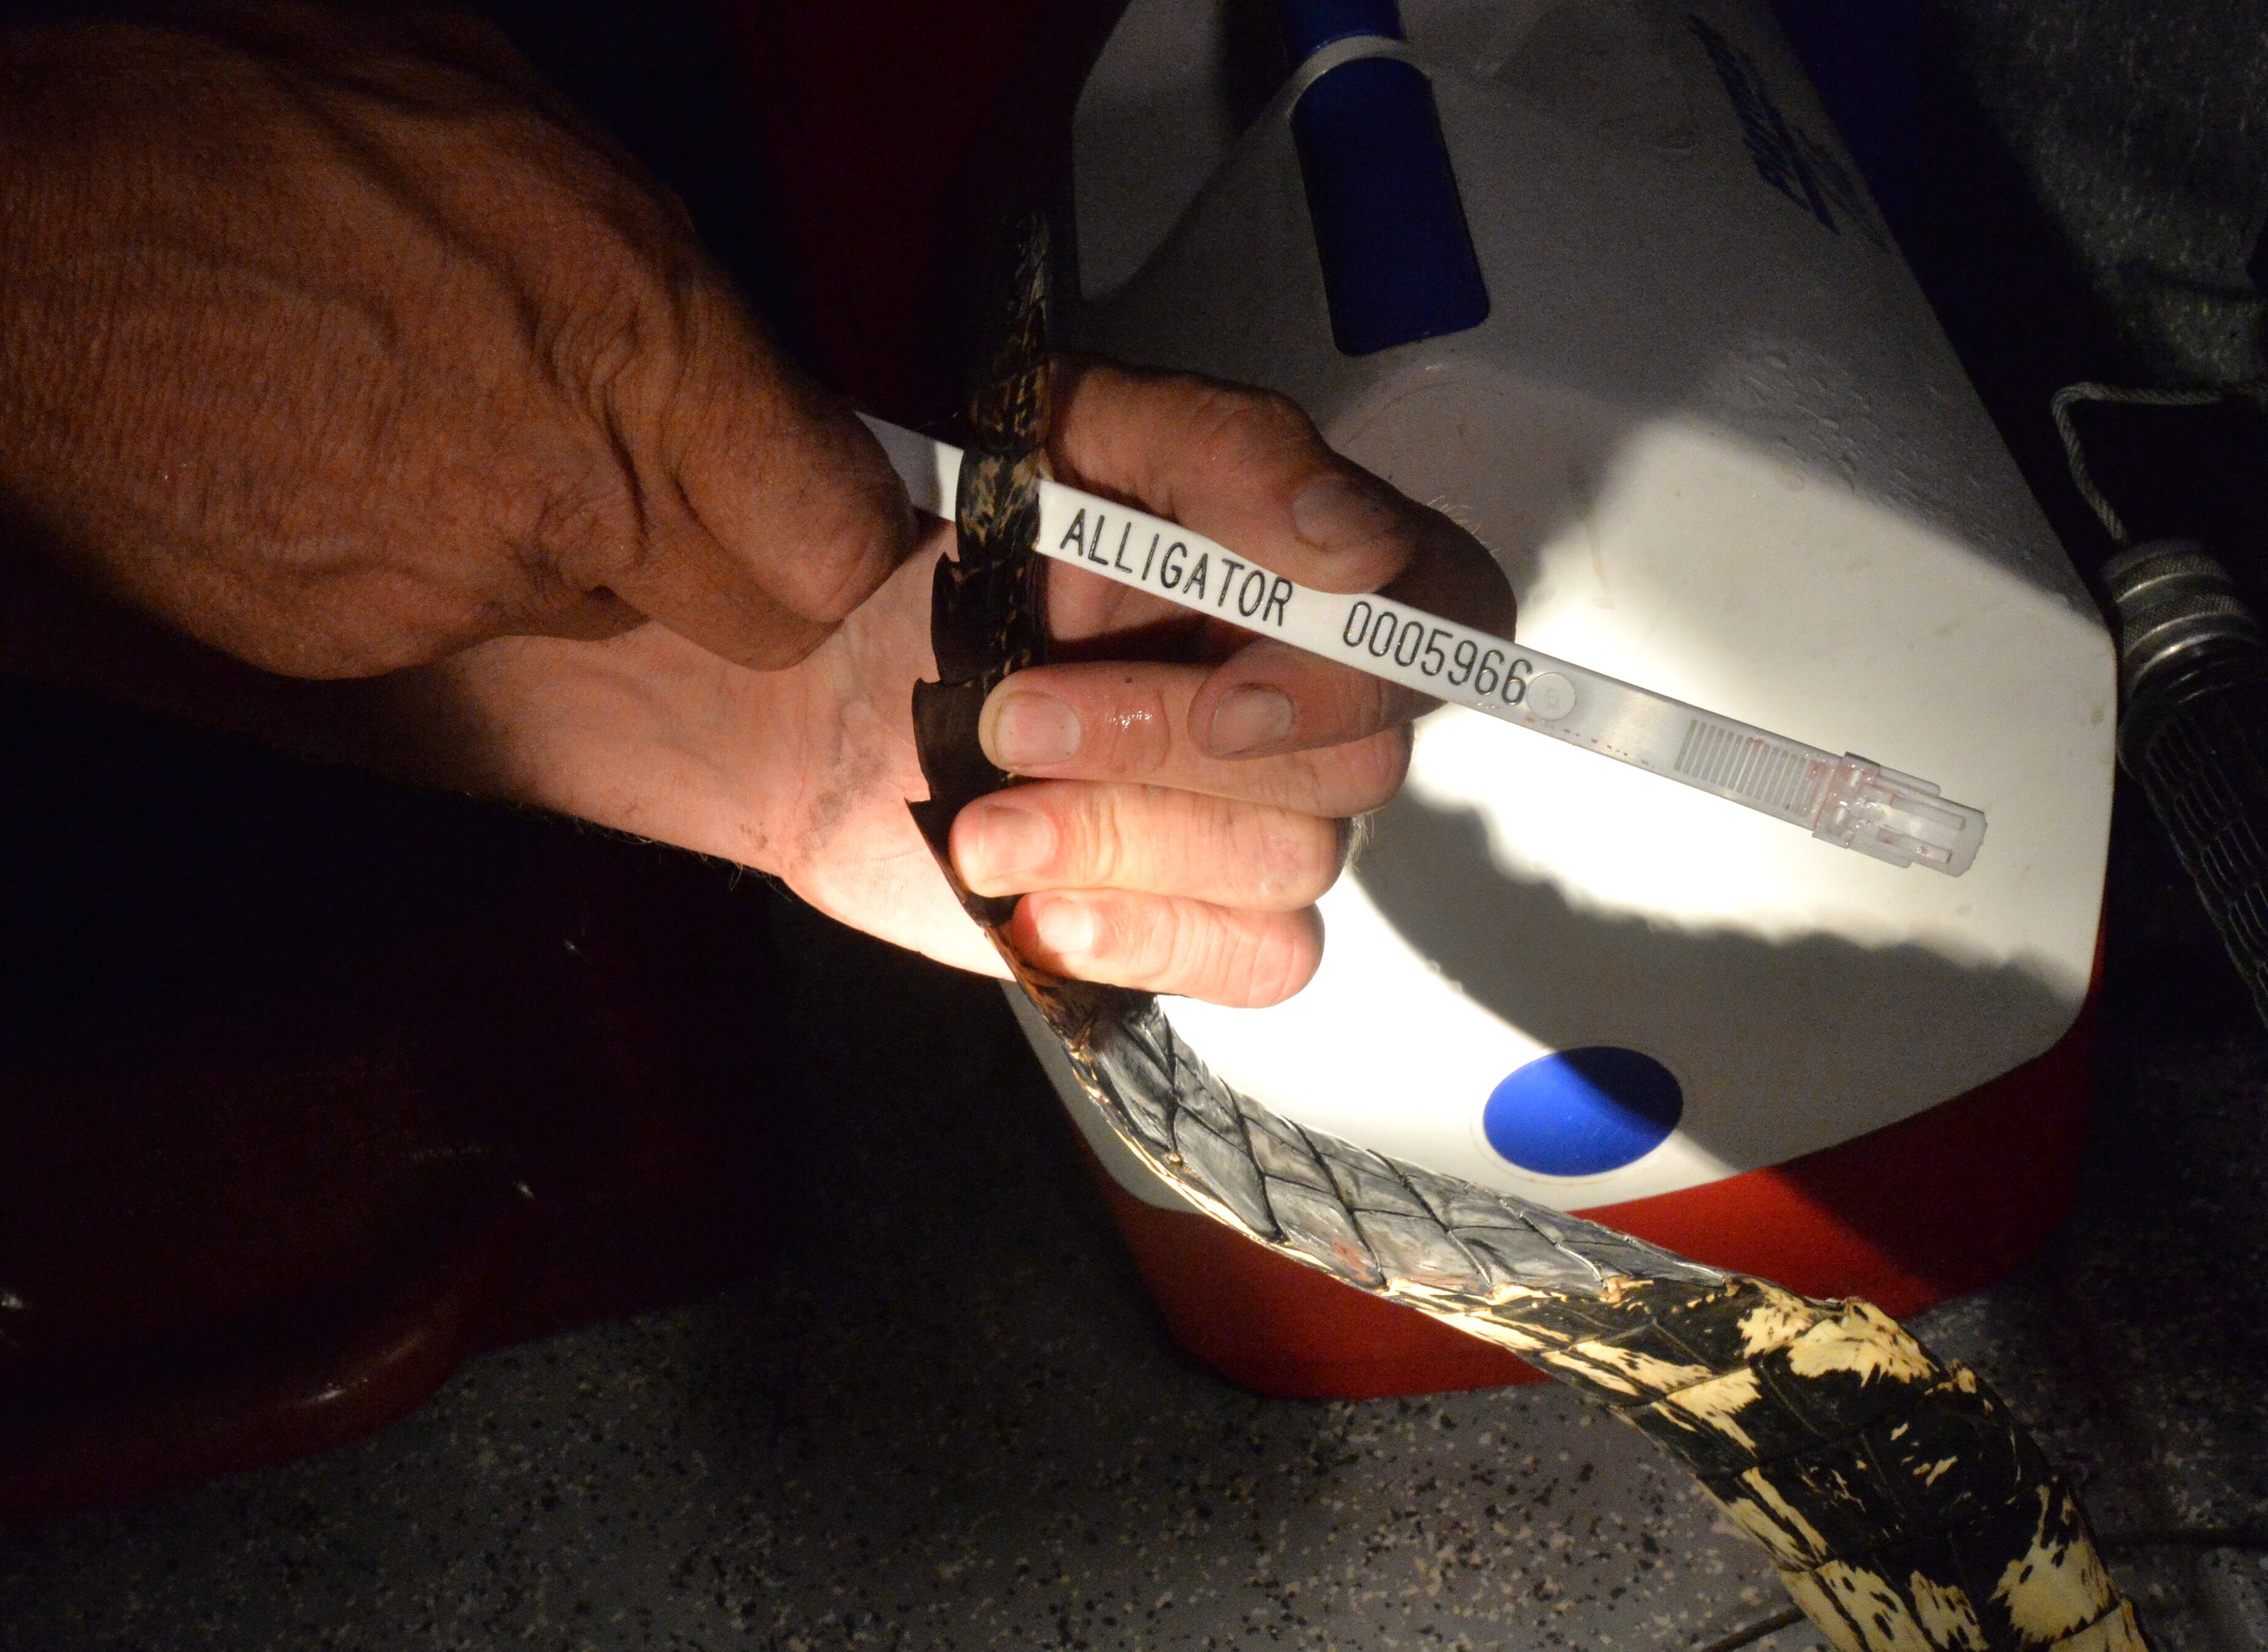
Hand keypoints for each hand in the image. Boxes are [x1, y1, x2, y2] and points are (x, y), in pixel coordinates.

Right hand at [0, 3, 907, 677]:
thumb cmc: (210, 129)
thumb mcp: (480, 102)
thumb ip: (645, 252)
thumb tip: (727, 343)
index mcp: (629, 340)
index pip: (837, 534)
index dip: (846, 517)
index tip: (827, 479)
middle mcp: (564, 499)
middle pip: (753, 611)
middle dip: (733, 546)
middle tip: (658, 452)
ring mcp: (454, 594)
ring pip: (592, 601)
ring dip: (560, 524)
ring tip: (432, 398)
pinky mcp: (350, 651)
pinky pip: (458, 616)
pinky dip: (428, 546)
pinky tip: (342, 445)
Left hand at [409, 360, 1512, 1006]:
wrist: (816, 686)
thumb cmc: (943, 551)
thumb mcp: (1059, 436)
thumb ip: (1215, 450)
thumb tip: (1346, 531)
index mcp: (1303, 571)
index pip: (1451, 610)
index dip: (1392, 638)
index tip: (1256, 633)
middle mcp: (1309, 702)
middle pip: (1355, 753)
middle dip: (1169, 739)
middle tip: (1004, 717)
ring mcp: (1259, 822)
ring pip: (1293, 860)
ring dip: (1123, 837)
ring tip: (976, 823)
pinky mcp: (1198, 922)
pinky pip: (1260, 962)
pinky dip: (1151, 937)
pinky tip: (1042, 911)